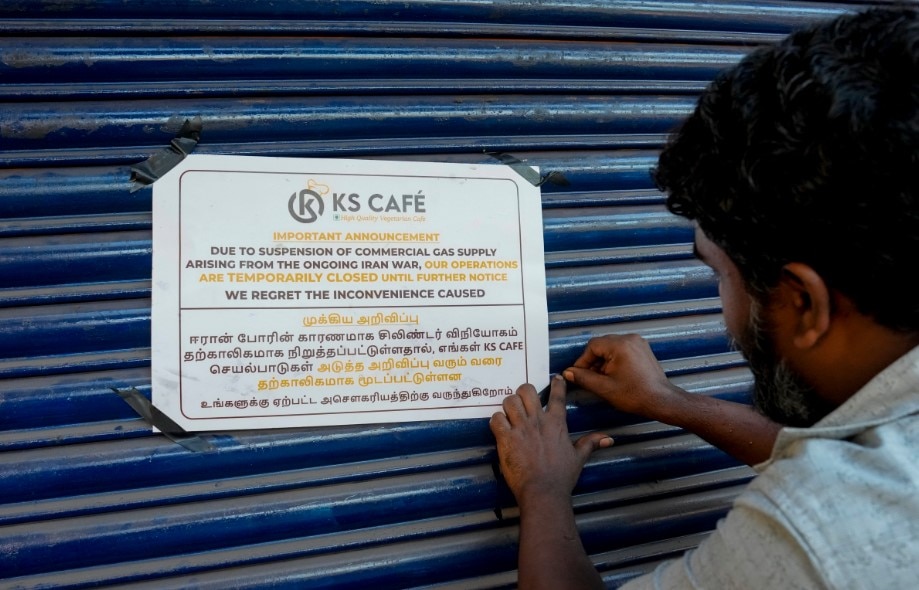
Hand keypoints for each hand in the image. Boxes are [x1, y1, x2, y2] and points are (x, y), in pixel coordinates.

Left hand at [489, 376, 612, 505]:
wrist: (543, 492)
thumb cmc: (561, 477)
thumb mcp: (579, 458)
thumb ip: (590, 443)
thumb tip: (609, 439)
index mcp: (556, 423)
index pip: (557, 395)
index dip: (556, 384)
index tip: (555, 378)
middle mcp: (538, 421)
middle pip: (527, 390)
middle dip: (523, 393)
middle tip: (523, 402)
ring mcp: (521, 428)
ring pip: (509, 401)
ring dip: (508, 406)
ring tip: (510, 414)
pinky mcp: (506, 439)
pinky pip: (496, 419)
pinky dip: (496, 421)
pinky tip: (500, 427)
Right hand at [563, 333, 683, 419]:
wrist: (660, 401)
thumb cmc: (636, 395)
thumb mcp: (604, 388)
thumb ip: (583, 378)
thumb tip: (569, 372)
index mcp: (620, 345)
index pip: (592, 346)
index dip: (583, 361)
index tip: (579, 374)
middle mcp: (630, 339)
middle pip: (602, 345)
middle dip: (594, 362)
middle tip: (591, 378)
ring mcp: (638, 343)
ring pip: (611, 348)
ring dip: (604, 362)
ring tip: (604, 379)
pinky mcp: (642, 349)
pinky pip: (622, 350)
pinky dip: (615, 360)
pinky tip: (615, 375)